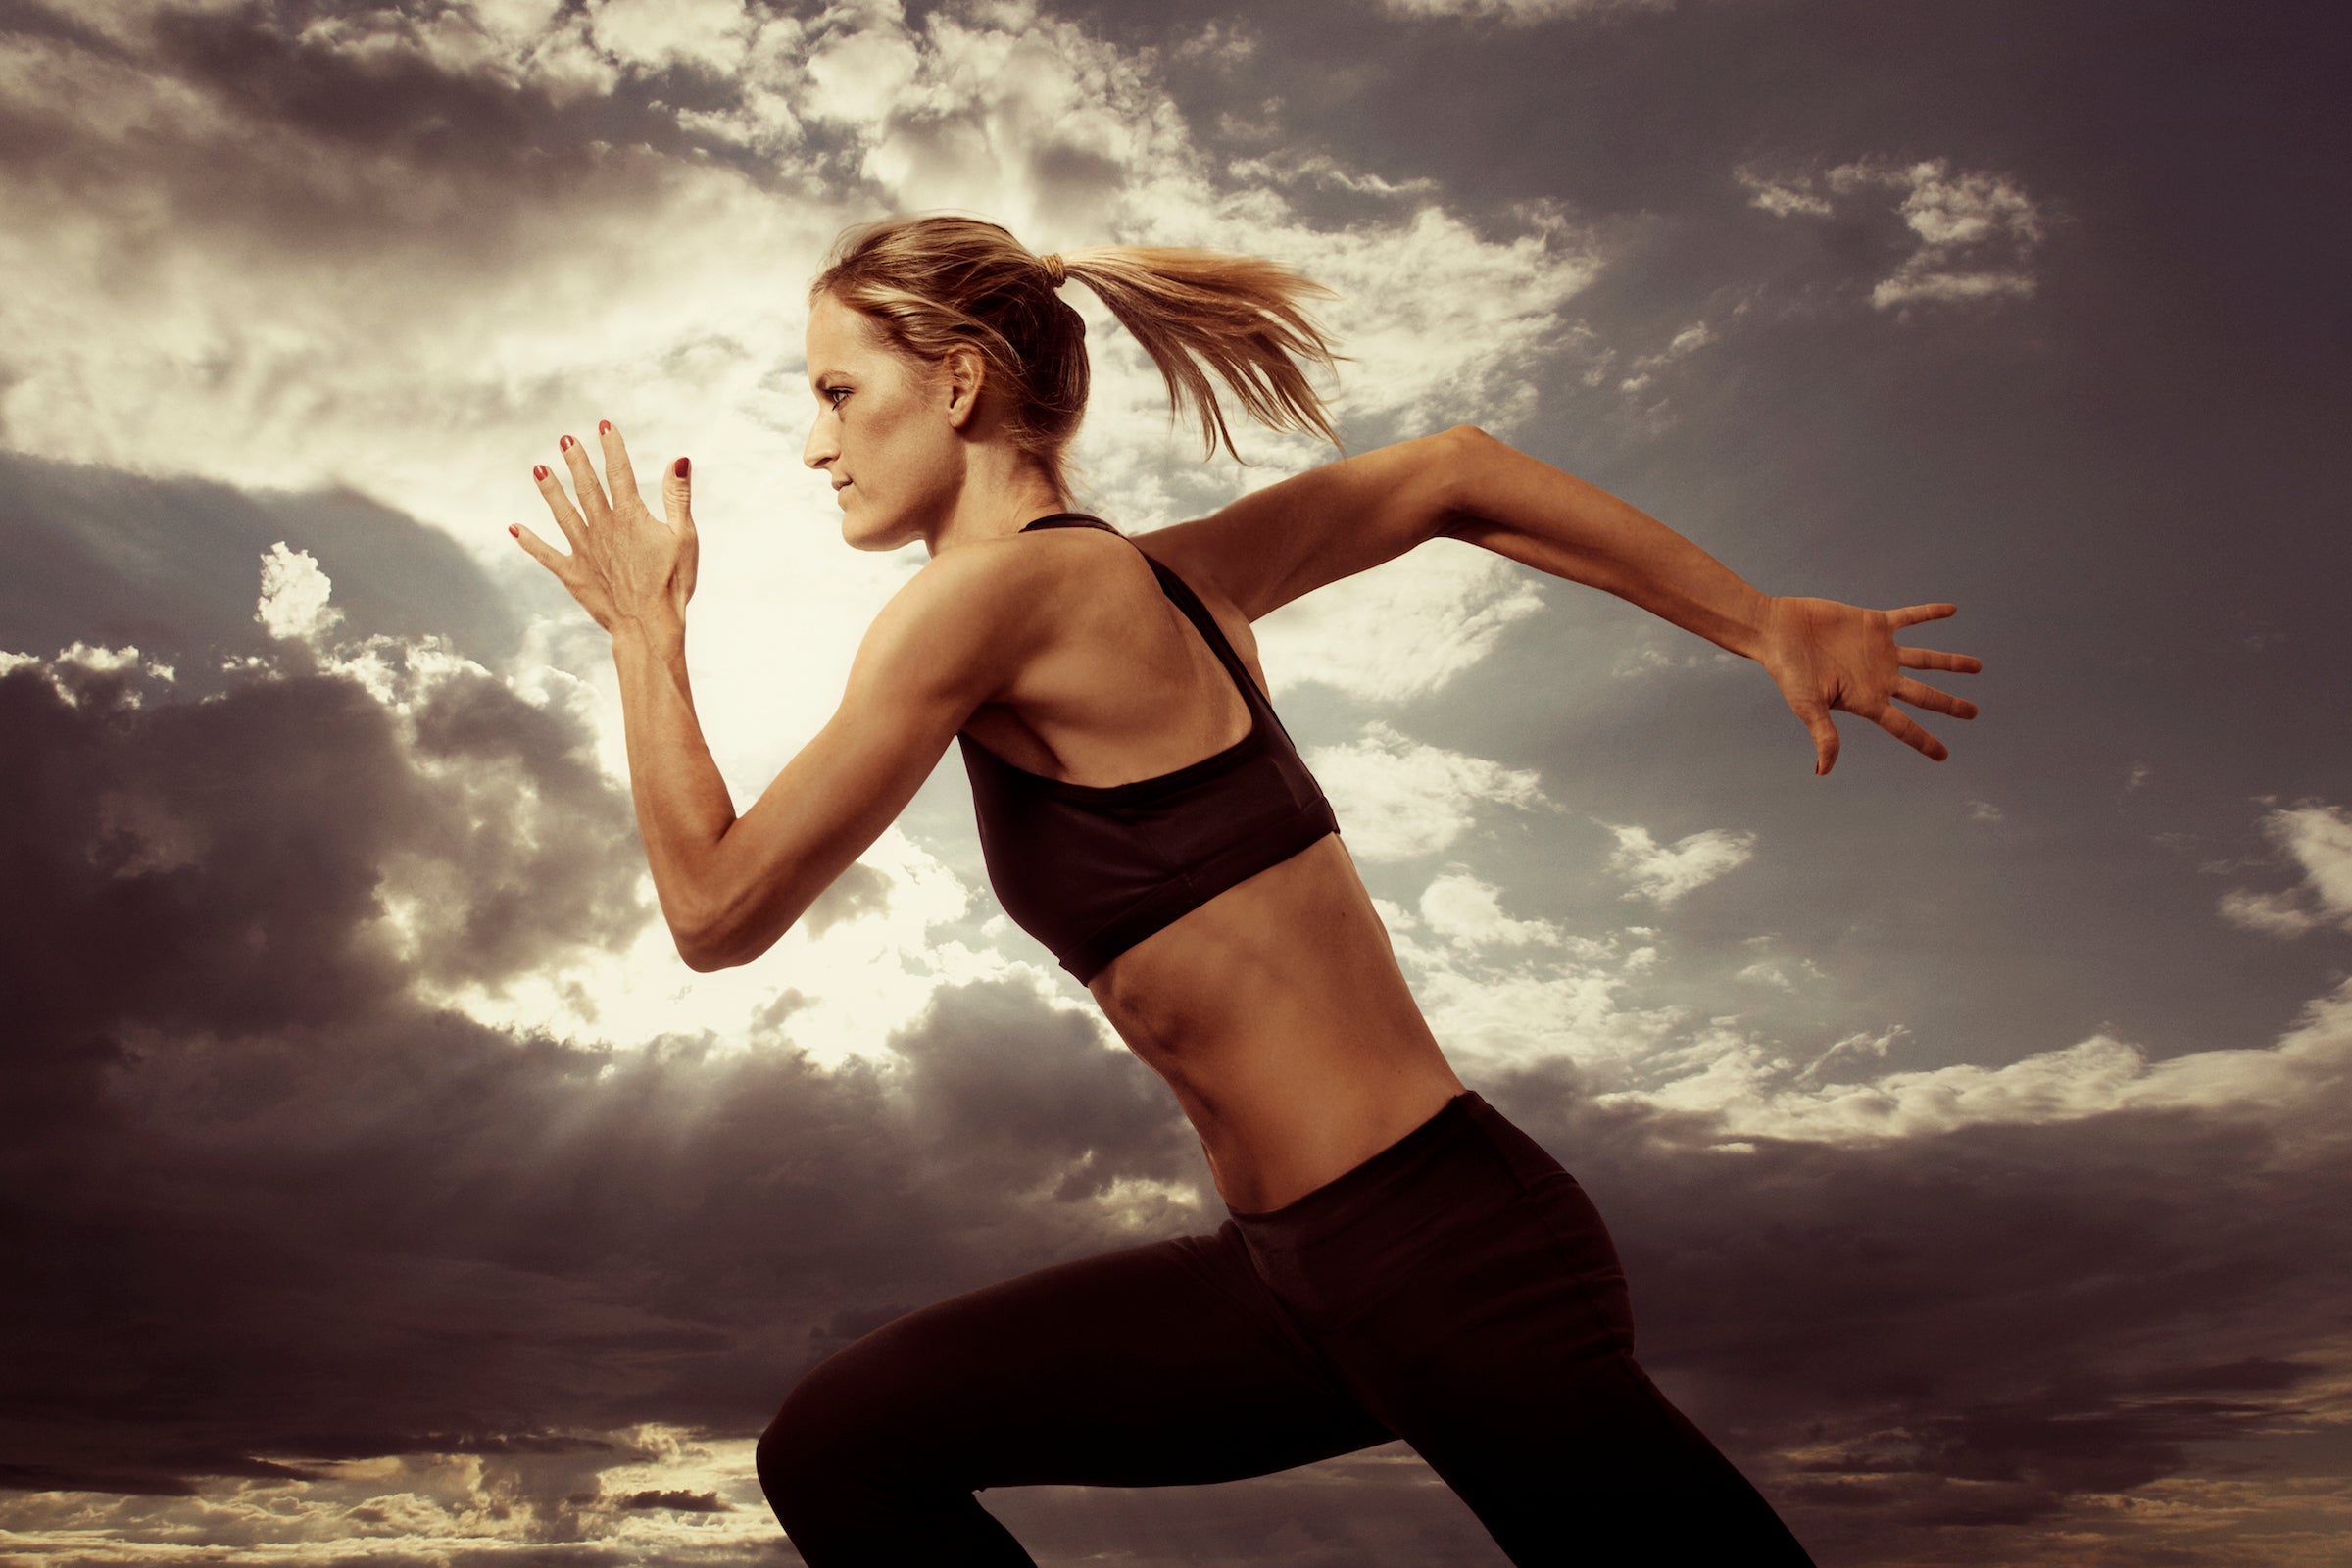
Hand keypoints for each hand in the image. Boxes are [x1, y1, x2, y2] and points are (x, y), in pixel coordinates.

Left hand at [513, 422, 697, 634]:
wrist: (649, 627)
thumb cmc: (673, 585)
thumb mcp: (685, 537)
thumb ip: (677, 496)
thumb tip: (679, 459)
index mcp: (630, 517)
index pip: (619, 472)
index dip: (612, 446)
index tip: (604, 425)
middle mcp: (602, 528)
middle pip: (586, 487)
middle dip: (576, 461)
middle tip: (565, 440)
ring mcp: (585, 550)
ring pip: (563, 513)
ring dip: (550, 490)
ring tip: (538, 469)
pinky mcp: (574, 574)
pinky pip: (547, 555)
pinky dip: (530, 542)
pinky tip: (514, 529)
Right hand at [1757, 597, 1980, 774]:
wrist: (1777, 630)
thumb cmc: (1788, 671)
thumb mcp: (1807, 706)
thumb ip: (1824, 734)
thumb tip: (1823, 772)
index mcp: (1867, 700)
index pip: (1903, 726)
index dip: (1925, 741)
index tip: (1945, 756)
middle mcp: (1878, 678)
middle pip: (1924, 695)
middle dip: (1950, 704)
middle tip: (1974, 713)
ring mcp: (1880, 651)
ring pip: (1925, 659)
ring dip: (1951, 662)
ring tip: (1977, 666)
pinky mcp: (1875, 624)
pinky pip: (1909, 617)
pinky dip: (1930, 613)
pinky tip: (1952, 609)